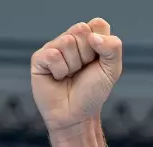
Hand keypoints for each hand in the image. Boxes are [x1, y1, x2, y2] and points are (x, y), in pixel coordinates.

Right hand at [30, 17, 123, 133]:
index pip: (97, 24)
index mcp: (88, 38)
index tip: (98, 62)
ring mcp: (54, 47)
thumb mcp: (112, 70)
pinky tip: (58, 78)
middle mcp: (70, 39)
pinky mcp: (39, 58)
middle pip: (81, 30)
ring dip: (73, 65)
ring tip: (70, 75)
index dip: (101, 44)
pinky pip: (52, 54)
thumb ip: (113, 48)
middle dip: (87, 54)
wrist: (76, 115)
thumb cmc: (92, 93)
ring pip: (67, 42)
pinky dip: (59, 70)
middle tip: (82, 70)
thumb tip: (93, 36)